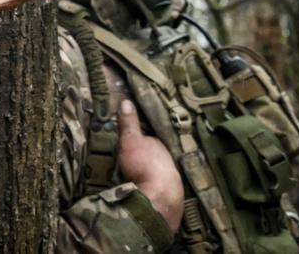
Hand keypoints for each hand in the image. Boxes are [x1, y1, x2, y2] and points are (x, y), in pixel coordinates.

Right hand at [118, 99, 183, 231]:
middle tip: (136, 158)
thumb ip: (129, 123)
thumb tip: (126, 102)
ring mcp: (172, 177)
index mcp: (161, 144)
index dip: (143, 137)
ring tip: (139, 174)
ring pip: (160, 170)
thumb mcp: (131, 139)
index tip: (135, 139)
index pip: (152, 137)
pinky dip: (154, 185)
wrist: (159, 196)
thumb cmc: (144, 164)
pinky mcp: (170, 195)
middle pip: (157, 154)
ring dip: (151, 172)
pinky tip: (147, 189)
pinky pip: (160, 186)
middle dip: (149, 156)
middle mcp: (169, 159)